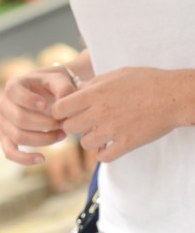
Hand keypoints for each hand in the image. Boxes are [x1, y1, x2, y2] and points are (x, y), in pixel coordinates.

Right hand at [0, 66, 75, 164]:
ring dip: (42, 139)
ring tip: (62, 136)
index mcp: (13, 86)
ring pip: (17, 136)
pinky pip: (9, 152)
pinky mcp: (6, 136)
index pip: (14, 94)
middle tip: (63, 124)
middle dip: (45, 124)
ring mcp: (3, 122)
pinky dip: (24, 158)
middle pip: (19, 119)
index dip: (30, 101)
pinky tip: (42, 158)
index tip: (48, 105)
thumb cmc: (52, 85)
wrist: (46, 93)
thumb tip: (62, 105)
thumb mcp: (59, 80)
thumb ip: (64, 88)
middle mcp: (3, 104)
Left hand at [51, 67, 194, 161]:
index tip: (68, 112)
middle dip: (74, 126)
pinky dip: (104, 153)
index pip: (59, 109)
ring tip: (100, 133)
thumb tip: (75, 91)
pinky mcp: (127, 143)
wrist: (174, 95)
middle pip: (69, 128)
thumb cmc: (146, 81)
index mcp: (94, 94)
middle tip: (84, 123)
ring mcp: (113, 129)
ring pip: (84, 143)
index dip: (60, 112)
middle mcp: (99, 112)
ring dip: (90, 140)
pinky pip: (104, 157)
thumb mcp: (114, 75)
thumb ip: (92, 84)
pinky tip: (109, 145)